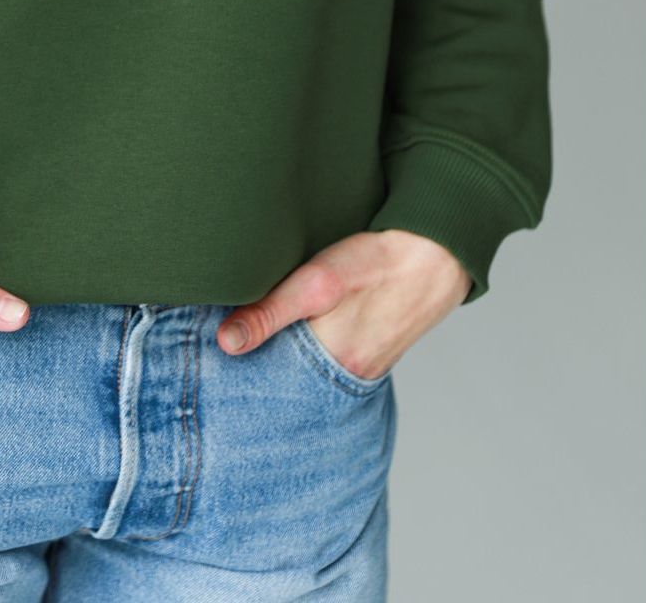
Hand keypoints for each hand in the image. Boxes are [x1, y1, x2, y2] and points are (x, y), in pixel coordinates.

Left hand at [214, 230, 470, 382]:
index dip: (242, 382)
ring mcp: (359, 368)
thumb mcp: (316, 282)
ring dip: (280, 367)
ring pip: (306, 376)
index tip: (211, 375)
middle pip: (288, 387)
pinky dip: (305, 358)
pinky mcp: (366, 352)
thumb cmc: (375, 264)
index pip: (272, 389)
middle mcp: (346, 378)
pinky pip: (326, 365)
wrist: (434, 256)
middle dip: (258, 380)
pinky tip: (289, 342)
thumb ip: (269, 313)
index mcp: (331, 367)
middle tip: (220, 370)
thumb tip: (225, 344)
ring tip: (247, 357)